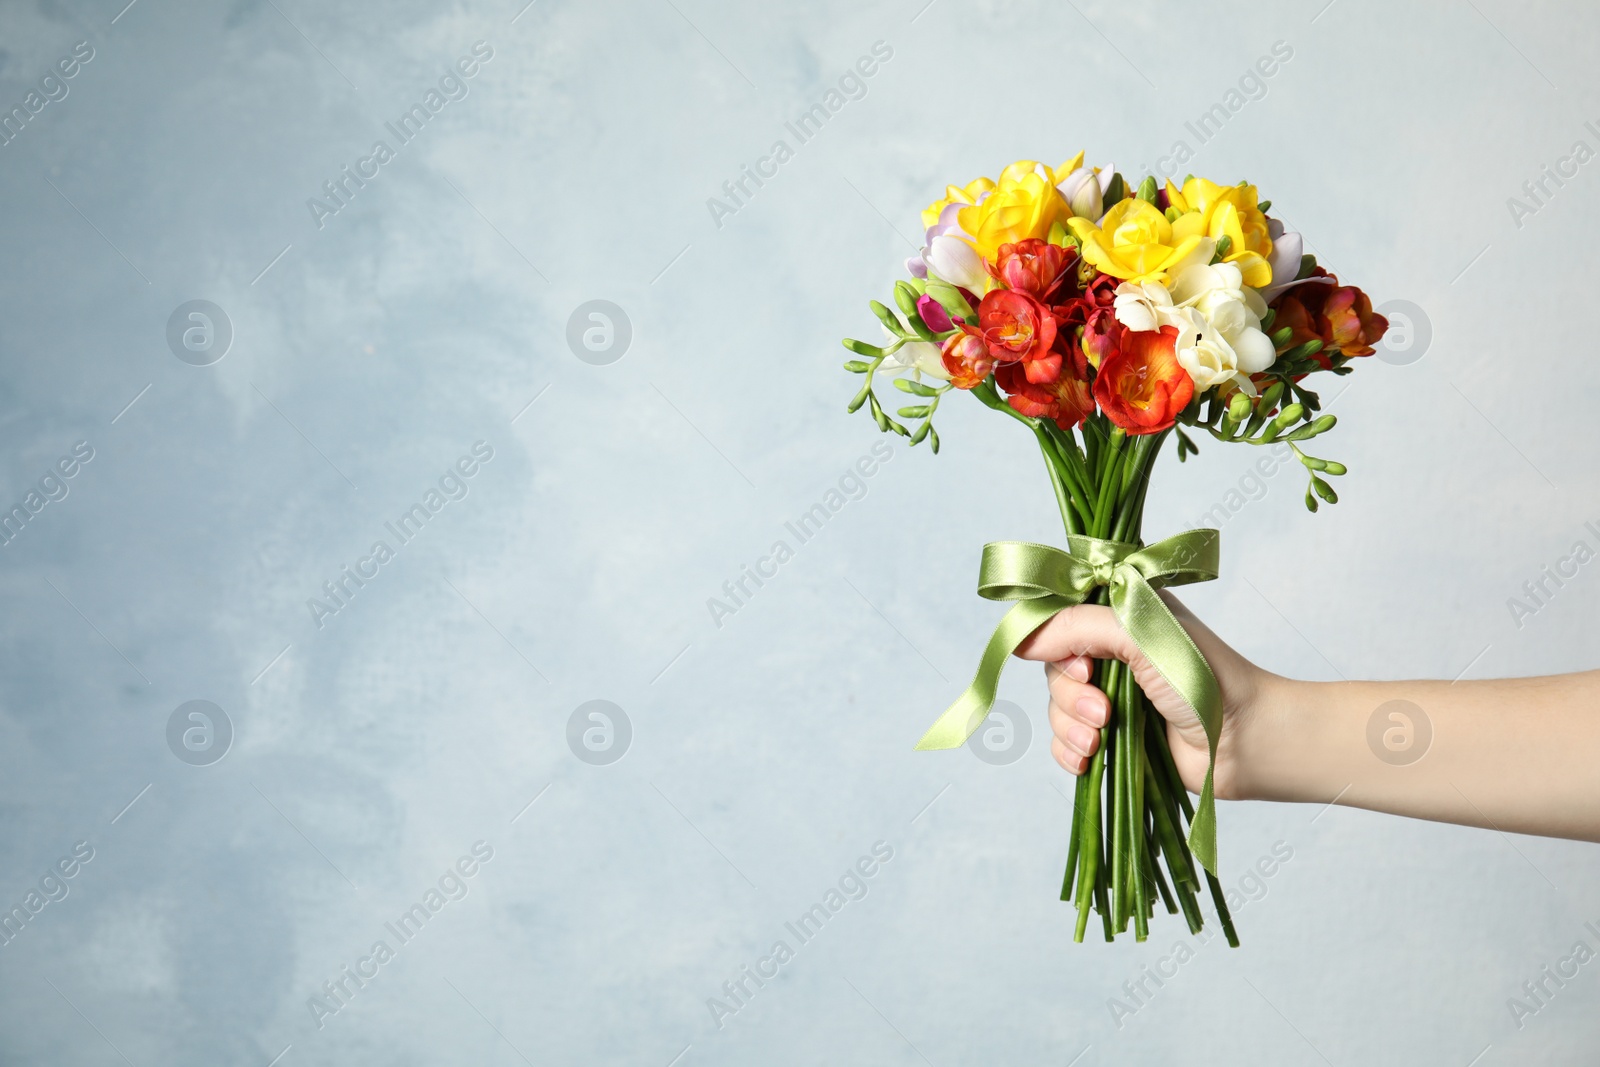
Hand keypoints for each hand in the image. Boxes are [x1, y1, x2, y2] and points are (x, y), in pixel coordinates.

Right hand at [1014, 592, 1269, 800]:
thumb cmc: (1205, 678)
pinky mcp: (1112, 735)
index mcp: (1119, 612)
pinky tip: (1089, 759)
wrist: (1244, 741)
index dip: (1057, 643)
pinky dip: (1069, 752)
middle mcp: (1111, 649)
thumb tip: (1020, 643)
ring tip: (1102, 739)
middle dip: (1070, 694)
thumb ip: (1078, 628)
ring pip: (1056, 706)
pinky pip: (1065, 742)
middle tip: (1103, 711)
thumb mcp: (1139, 636)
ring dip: (1070, 726)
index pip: (1059, 616)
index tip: (1083, 666)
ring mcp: (1111, 694)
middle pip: (1053, 666)